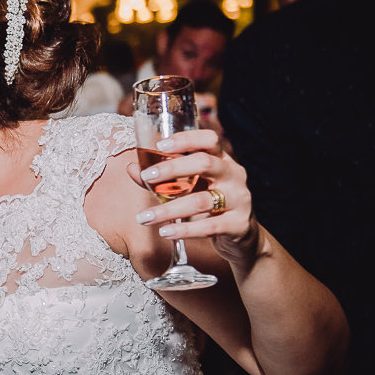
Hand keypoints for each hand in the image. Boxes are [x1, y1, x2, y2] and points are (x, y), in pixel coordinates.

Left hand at [129, 129, 259, 264]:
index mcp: (222, 160)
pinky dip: (184, 230)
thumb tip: (132, 168)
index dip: (186, 139)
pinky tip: (166, 232)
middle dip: (172, 168)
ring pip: (201, 200)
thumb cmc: (210, 204)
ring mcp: (239, 199)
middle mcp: (233, 175)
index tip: (161, 144)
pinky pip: (209, 226)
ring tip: (144, 217)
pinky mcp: (238, 224)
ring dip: (168, 209)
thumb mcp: (189, 188)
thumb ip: (161, 179)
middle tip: (146, 176)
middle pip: (205, 163)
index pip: (210, 140)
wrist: (242, 235)